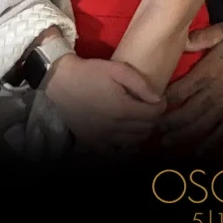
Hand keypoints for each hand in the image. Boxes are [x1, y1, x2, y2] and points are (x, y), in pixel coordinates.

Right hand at [45, 53, 166, 153]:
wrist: (61, 82)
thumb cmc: (91, 72)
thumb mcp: (118, 70)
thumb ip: (141, 84)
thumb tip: (158, 99)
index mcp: (122, 109)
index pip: (153, 115)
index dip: (161, 106)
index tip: (160, 99)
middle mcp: (115, 128)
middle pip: (146, 130)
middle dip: (153, 118)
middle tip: (150, 107)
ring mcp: (103, 138)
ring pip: (134, 142)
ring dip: (142, 131)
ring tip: (140, 118)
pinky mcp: (92, 143)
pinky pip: (116, 152)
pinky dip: (126, 147)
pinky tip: (127, 137)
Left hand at [159, 21, 222, 152]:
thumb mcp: (222, 31)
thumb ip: (201, 37)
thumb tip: (180, 42)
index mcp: (208, 71)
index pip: (181, 90)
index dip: (165, 100)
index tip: (152, 106)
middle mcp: (215, 92)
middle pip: (187, 112)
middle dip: (168, 123)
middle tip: (152, 130)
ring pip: (201, 125)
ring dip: (183, 135)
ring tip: (167, 142)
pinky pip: (222, 130)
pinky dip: (209, 142)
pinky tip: (197, 150)